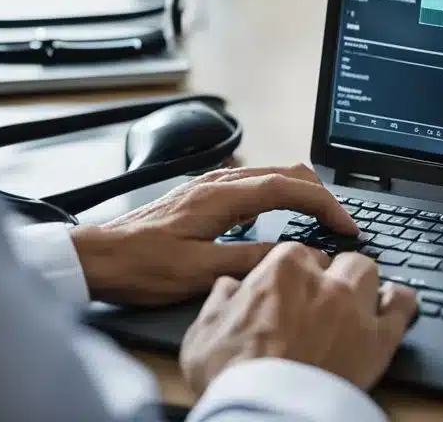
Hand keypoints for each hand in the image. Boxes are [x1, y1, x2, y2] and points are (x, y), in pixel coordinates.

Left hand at [70, 164, 356, 305]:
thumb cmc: (140, 265)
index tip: (347, 226)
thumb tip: (294, 255)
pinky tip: (281, 217)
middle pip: (287, 172)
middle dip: (321, 194)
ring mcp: (211, 184)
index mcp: (223, 196)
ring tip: (320, 220)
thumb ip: (250, 260)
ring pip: (272, 174)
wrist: (95, 257)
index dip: (326, 205)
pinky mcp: (203, 194)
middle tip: (341, 223)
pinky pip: (255, 182)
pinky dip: (280, 194)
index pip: (290, 188)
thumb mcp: (199, 271)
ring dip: (302, 193)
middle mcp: (220, 181)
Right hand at [180, 245, 417, 393]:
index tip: (292, 291)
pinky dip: (399, 304)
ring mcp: (355, 307)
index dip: (295, 275)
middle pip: (338, 260)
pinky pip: (403, 305)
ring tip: (353, 305)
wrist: (264, 410)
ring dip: (362, 285)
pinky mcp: (379, 338)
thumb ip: (220, 302)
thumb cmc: (231, 375)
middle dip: (332, 276)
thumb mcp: (203, 333)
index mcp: (282, 269)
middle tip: (321, 302)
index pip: (297, 253)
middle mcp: (324, 280)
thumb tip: (227, 287)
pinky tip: (392, 309)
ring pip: (369, 273)